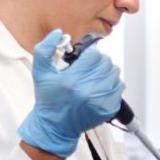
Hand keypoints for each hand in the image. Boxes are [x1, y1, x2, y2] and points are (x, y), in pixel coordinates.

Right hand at [17, 29, 123, 156]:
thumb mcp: (40, 72)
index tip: (83, 59)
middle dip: (97, 62)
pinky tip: (99, 88)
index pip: (94, 54)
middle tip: (88, 68)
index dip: (89, 53)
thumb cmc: (49, 100)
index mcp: (73, 80)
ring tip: (94, 78)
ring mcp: (100, 101)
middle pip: (106, 62)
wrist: (55, 126)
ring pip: (114, 73)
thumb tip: (58, 33)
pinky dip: (111, 85)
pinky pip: (119, 88)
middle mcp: (88, 91)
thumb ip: (45, 49)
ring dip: (105, 72)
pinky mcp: (108, 109)